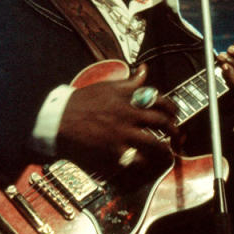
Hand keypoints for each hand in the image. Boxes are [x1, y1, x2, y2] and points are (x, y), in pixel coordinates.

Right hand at [57, 64, 179, 173]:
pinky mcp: (114, 152)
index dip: (172, 109)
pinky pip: (136, 160)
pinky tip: (143, 162)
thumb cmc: (81, 102)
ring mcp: (122, 134)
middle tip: (176, 136)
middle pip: (162, 123)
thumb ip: (129, 82)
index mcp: (128, 97)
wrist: (58, 120)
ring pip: (154, 144)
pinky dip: (142, 162)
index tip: (174, 115)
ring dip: (164, 150)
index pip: (160, 101)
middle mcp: (128, 114)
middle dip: (174, 131)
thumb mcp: (107, 87)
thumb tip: (144, 70)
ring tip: (167, 153)